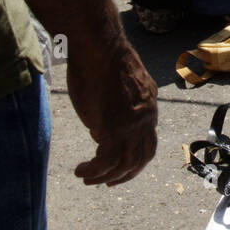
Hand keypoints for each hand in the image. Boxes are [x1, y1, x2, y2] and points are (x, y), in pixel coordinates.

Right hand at [67, 39, 157, 185]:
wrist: (99, 47)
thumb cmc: (100, 59)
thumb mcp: (114, 88)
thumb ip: (114, 110)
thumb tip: (101, 133)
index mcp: (149, 105)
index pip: (148, 138)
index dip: (134, 154)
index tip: (118, 163)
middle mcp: (147, 117)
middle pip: (142, 156)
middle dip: (125, 173)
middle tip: (106, 181)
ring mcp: (133, 124)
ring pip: (125, 163)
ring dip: (106, 176)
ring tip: (87, 178)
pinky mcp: (115, 128)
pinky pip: (106, 161)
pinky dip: (94, 171)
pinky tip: (80, 171)